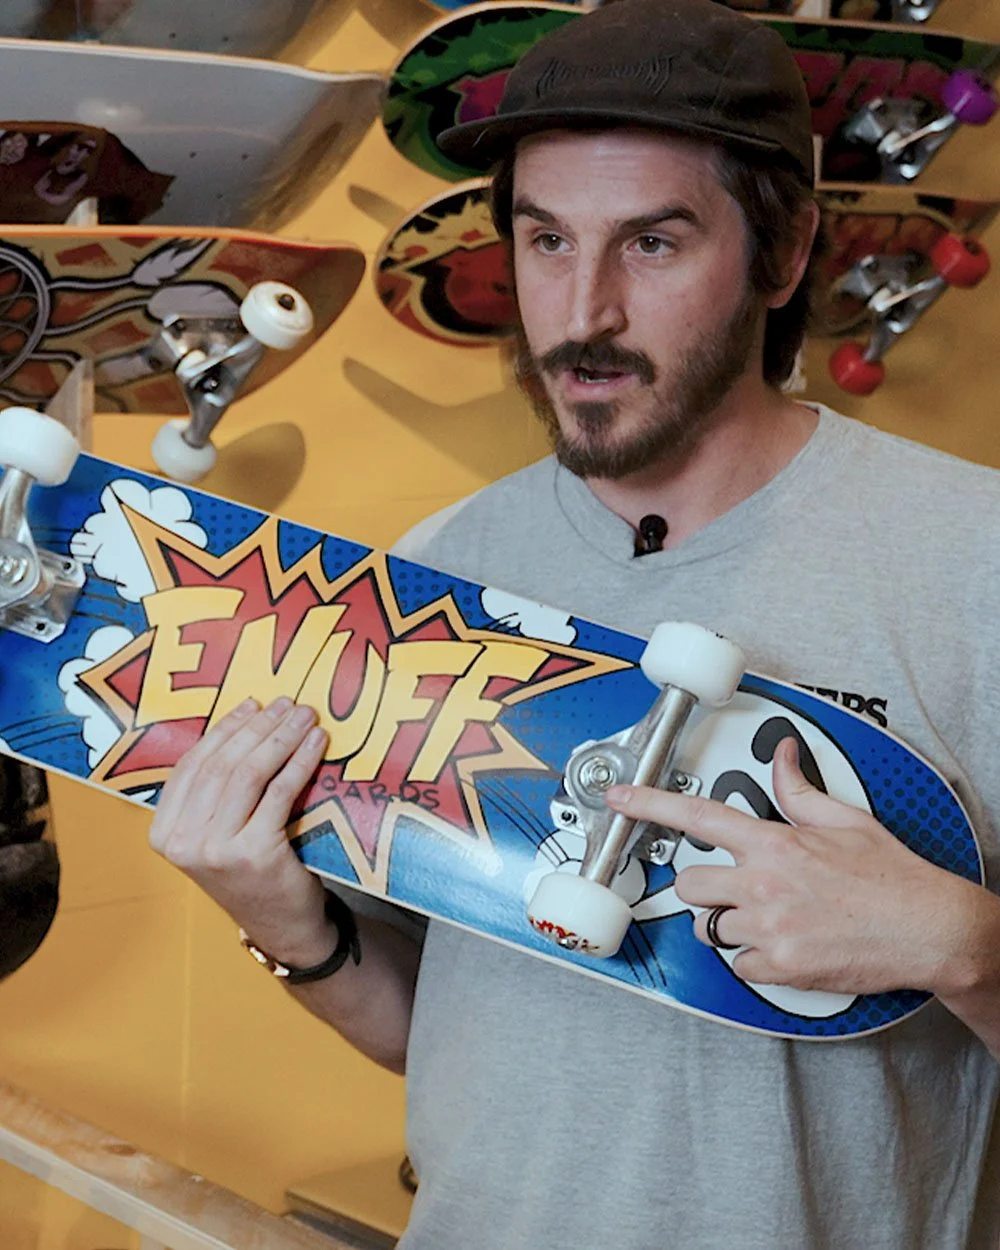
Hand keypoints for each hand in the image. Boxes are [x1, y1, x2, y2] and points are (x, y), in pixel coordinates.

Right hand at [149, 696, 331, 962]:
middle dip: (257, 727)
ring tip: (303, 716)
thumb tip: (243, 723)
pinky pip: (279, 792)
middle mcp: (183, 842)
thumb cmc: (253, 871)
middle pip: (222, 764)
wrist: (281, 926)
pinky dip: (299, 761)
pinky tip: (315, 743)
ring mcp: (215, 849)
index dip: (225, 729)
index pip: (193, 765)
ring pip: (249, 773)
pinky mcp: (254, 852)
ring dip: (280, 737)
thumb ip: (215, 793)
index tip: (252, 704)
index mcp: (164, 832)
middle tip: (285, 704)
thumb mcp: (218, 834)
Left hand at [605, 737, 969, 996]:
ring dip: (725, 924)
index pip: (698, 816)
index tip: (620, 799)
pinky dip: (753, 960)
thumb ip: (799, 791)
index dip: (649, 804)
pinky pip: (739, 965)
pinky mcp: (780, 967)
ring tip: (762, 918)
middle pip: (691, 883)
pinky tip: (780, 945)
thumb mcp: (845, 820)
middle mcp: (764, 885)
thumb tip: (783, 758)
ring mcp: (769, 929)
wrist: (929, 930)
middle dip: (703, 886)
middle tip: (731, 887)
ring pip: (709, 929)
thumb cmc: (892, 879)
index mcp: (775, 844)